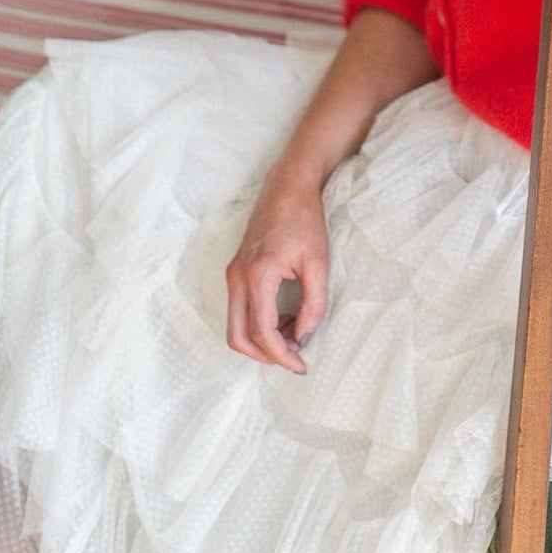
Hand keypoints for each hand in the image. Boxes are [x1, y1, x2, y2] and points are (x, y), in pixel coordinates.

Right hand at [225, 167, 328, 373]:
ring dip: (262, 339)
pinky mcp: (236, 271)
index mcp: (258, 275)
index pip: (262, 332)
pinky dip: (258, 323)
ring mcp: (233, 274)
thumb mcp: (318, 263)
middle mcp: (237, 277)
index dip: (281, 356)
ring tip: (295, 333)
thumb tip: (303, 337)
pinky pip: (240, 309)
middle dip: (265, 355)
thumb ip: (313, 304)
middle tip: (294, 357)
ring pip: (236, 326)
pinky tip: (286, 316)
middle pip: (238, 337)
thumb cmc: (305, 220)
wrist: (288, 187)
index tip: (301, 365)